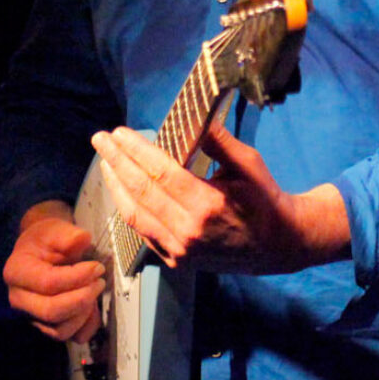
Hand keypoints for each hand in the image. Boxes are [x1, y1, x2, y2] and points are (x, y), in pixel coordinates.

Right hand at [3, 201, 105, 342]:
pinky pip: (69, 337)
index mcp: (16, 272)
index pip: (48, 283)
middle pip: (51, 311)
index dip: (77, 277)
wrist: (41, 251)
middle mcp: (19, 299)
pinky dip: (86, 326)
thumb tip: (82, 239)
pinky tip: (93, 307)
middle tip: (99, 282)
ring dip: (84, 314)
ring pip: (60, 330)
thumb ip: (67, 234)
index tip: (97, 267)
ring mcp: (32, 316)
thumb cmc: (45, 241)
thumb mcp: (54, 229)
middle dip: (82, 299)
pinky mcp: (46, 327)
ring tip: (95, 292)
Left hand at [90, 124, 349, 273]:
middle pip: (141, 192)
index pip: (160, 174)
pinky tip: (122, 189)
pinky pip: (144, 232)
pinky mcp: (177, 261)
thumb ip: (218, 142)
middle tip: (100, 140)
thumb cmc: (264, 200)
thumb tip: (192, 119)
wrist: (278, 245)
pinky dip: (129, 208)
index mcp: (208, 205)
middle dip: (116, 162)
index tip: (118, 133)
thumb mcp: (248, 164)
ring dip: (116, 186)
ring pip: (135, 215)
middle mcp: (189, 231)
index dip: (135, 151)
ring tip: (105, 162)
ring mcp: (181, 250)